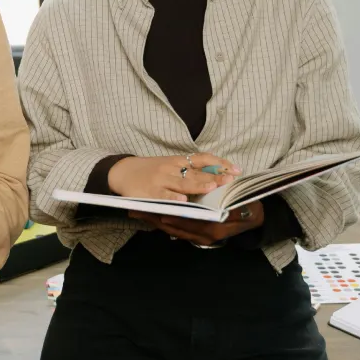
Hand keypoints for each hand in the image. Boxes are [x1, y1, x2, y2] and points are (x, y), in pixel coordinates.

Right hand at [107, 152, 239, 201]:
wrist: (122, 171)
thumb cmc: (150, 170)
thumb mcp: (170, 165)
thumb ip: (189, 170)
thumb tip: (214, 176)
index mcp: (178, 160)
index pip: (202, 159)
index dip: (220, 163)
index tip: (236, 169)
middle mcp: (171, 168)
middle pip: (196, 172)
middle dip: (214, 176)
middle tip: (229, 180)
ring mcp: (161, 180)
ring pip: (182, 183)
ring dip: (197, 185)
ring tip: (211, 187)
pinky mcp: (150, 192)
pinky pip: (163, 195)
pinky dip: (173, 198)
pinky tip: (183, 201)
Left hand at [130, 200, 264, 245]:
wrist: (256, 217)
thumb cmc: (247, 207)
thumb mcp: (240, 207)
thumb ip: (226, 210)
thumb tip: (215, 209)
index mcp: (212, 228)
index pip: (183, 222)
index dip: (166, 215)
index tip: (150, 209)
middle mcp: (204, 235)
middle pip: (173, 227)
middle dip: (154, 219)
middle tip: (135, 211)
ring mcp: (201, 236)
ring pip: (173, 230)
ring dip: (155, 221)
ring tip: (138, 213)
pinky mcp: (199, 234)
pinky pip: (178, 230)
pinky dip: (165, 223)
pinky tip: (153, 218)